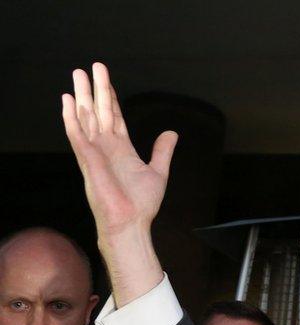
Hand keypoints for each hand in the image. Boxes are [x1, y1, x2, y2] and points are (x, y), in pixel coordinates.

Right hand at [62, 63, 174, 304]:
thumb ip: (163, 151)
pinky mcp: (88, 159)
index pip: (114, 117)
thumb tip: (172, 133)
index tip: (108, 81)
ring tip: (78, 73)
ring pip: (86, 117)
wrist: (131, 223)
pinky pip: (77, 134)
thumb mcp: (158, 172)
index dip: (111, 98)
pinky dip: (71, 117)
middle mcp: (106, 147)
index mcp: (122, 149)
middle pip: (99, 111)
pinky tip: (68, 101)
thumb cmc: (142, 204)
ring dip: (82, 95)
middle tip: (93, 66)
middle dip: (96, 89)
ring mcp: (95, 152)